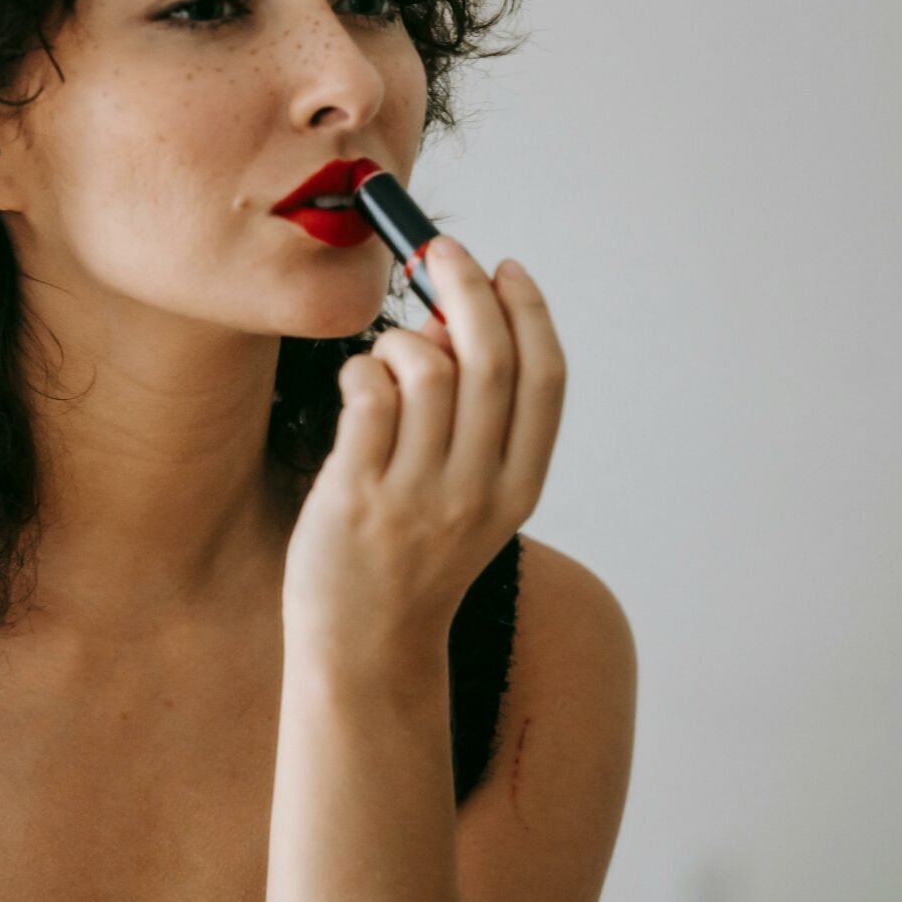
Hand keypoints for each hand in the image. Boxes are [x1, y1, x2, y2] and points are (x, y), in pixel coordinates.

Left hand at [282, 236, 567, 664]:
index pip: (545, 379)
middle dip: (466, 286)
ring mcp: (417, 496)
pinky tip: (357, 383)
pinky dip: (362, 369)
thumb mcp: (468, 499)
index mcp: (518, 487)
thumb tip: (450, 318)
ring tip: (387, 353)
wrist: (365, 650)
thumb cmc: (411, 561)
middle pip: (490, 360)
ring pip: (426, 370)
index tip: (505, 267)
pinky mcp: (357, 498)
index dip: (529, 310)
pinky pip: (368, 398)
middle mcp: (476, 490)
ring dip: (403, 337)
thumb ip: (472, 420)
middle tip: (440, 251)